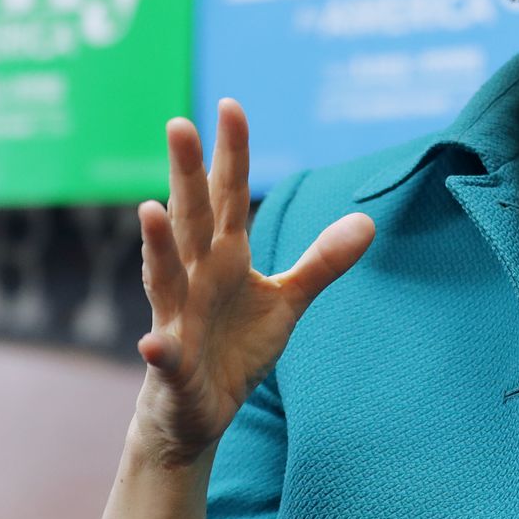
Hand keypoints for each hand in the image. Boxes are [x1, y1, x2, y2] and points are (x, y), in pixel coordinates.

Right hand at [131, 98, 374, 469]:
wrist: (197, 412)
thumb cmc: (235, 347)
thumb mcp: (286, 302)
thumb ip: (321, 261)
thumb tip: (368, 222)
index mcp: (224, 257)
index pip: (228, 195)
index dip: (231, 154)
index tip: (231, 106)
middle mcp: (194, 277)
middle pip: (192, 218)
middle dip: (186, 173)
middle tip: (179, 124)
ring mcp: (177, 318)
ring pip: (164, 276)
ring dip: (157, 245)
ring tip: (151, 209)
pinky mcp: (173, 365)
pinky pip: (165, 355)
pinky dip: (159, 349)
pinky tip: (152, 344)